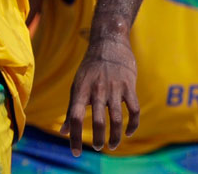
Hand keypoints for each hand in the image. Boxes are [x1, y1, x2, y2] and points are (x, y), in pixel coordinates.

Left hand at [60, 35, 138, 155]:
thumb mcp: (77, 85)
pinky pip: (133, 110)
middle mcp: (96, 89)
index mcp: (80, 90)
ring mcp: (114, 88)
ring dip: (115, 136)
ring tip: (112, 145)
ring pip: (116, 118)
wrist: (109, 44)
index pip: (75, 117)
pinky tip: (128, 133)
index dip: (74, 137)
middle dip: (98, 139)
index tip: (75, 152)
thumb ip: (73, 108)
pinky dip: (132, 124)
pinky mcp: (129, 86)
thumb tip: (63, 131)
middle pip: (97, 120)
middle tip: (98, 148)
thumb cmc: (90, 69)